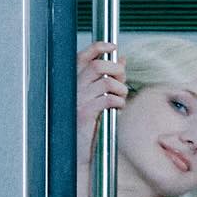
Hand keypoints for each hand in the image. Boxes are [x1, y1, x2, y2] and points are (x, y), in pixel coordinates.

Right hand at [76, 39, 126, 161]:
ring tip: (121, 98)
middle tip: (122, 79)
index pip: (84, 56)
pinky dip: (118, 102)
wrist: (77, 150)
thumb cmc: (87, 124)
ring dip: (120, 89)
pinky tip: (118, 108)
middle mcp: (74, 87)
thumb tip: (121, 61)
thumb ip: (107, 78)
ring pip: (105, 82)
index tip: (113, 46)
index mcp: (74, 81)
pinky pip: (107, 100)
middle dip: (115, 69)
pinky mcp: (86, 113)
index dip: (98, 47)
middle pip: (97, 66)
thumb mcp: (96, 97)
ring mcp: (79, 100)